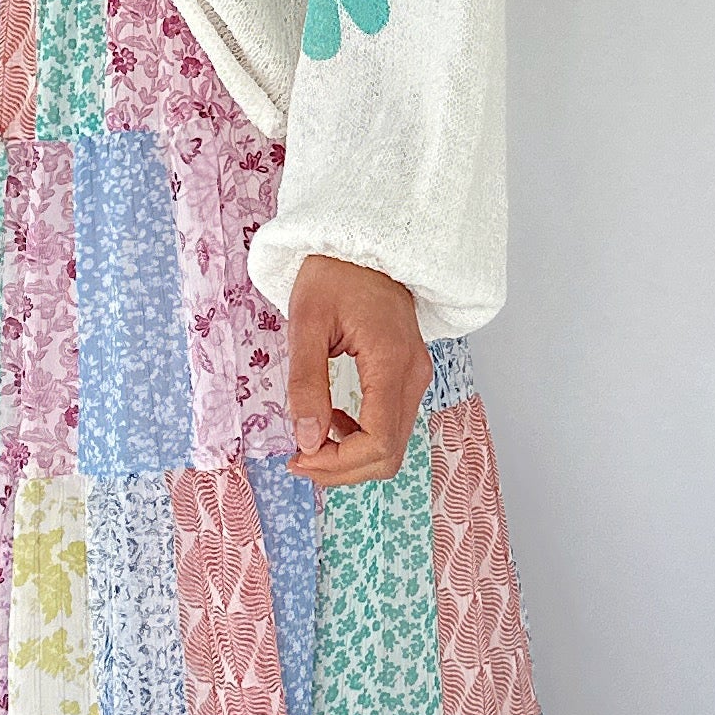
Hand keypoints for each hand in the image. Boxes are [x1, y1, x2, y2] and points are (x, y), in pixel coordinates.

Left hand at [285, 254, 430, 486]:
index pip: (379, 440)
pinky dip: (362, 439)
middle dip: (342, 469)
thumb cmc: (333, 274)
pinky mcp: (408, 377)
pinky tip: (332, 422)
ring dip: (352, 458)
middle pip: (390, 453)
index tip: (298, 458)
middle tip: (298, 459)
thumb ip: (306, 383)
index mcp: (391, 361)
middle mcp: (414, 375)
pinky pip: (392, 425)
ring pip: (394, 446)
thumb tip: (307, 440)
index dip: (338, 463)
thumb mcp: (307, 322)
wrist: (363, 246)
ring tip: (309, 445)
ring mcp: (417, 377)